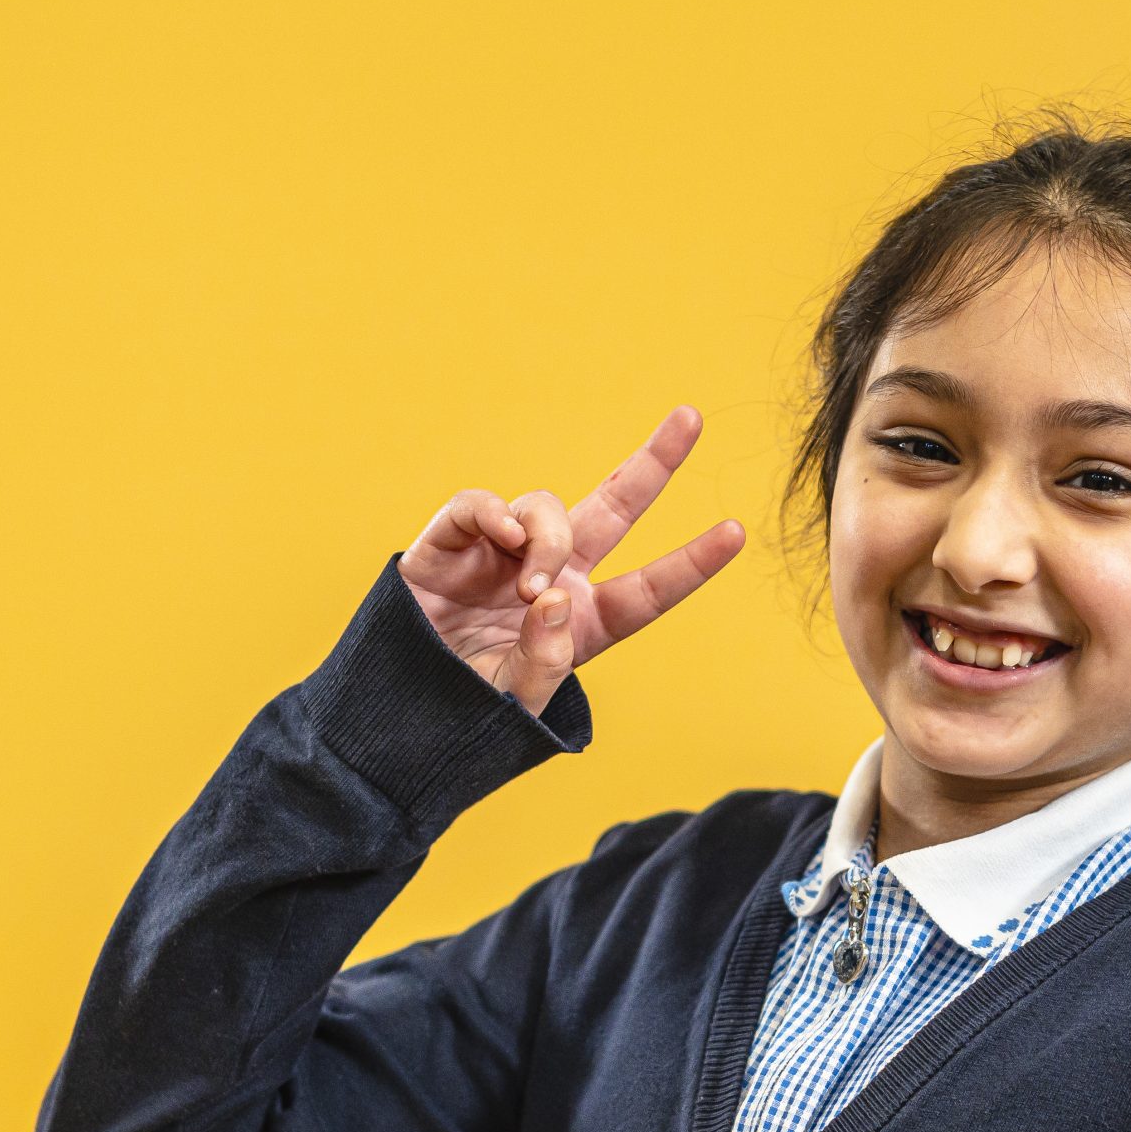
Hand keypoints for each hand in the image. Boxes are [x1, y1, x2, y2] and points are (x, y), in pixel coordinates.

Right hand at [399, 405, 746, 716]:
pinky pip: (481, 505)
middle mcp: (553, 578)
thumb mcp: (516, 705)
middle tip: (691, 418)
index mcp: (583, 623)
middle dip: (652, 463)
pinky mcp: (452, 542)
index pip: (649, 590)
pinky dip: (493, 512)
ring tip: (525, 589)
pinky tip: (501, 536)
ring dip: (546, 540)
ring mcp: (503, 554)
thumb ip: (545, 661)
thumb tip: (552, 598)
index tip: (736, 532)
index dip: (691, 563)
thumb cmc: (463, 713)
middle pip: (613, 509)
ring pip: (547, 508)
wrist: (394, 710)